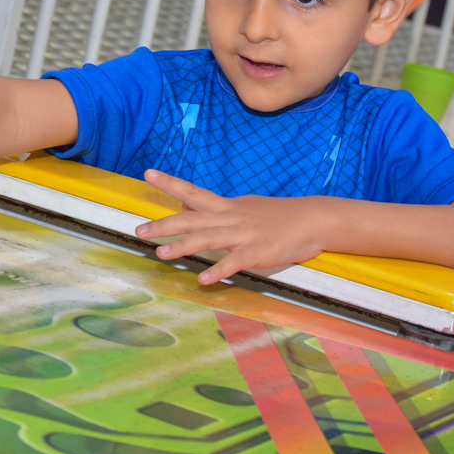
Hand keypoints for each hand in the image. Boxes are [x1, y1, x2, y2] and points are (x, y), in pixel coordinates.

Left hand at [134, 169, 328, 284]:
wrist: (313, 219)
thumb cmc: (277, 215)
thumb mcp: (242, 206)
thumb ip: (213, 207)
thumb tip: (185, 200)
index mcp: (227, 206)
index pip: (193, 191)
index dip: (170, 183)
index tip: (148, 173)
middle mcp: (231, 217)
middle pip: (192, 218)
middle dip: (164, 224)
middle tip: (140, 231)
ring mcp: (244, 234)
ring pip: (208, 237)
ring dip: (183, 246)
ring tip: (161, 254)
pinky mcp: (258, 252)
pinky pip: (234, 261)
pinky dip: (218, 270)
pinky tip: (203, 280)